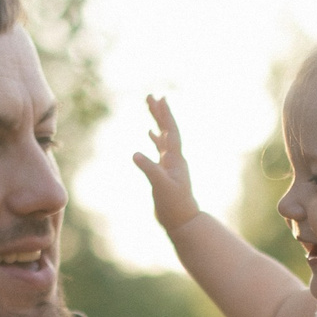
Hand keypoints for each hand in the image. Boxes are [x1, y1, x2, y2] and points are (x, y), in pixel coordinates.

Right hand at [130, 95, 201, 231]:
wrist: (181, 221)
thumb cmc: (173, 205)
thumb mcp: (160, 186)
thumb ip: (149, 169)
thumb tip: (135, 153)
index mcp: (175, 158)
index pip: (171, 132)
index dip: (165, 115)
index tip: (161, 98)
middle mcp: (174, 157)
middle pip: (167, 129)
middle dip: (159, 112)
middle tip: (151, 95)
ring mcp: (170, 163)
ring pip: (163, 136)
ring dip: (157, 121)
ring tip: (151, 106)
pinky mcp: (164, 170)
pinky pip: (159, 148)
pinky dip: (154, 138)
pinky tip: (149, 132)